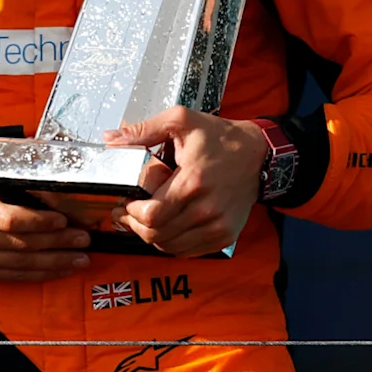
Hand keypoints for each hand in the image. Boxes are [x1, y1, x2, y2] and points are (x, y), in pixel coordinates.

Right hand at [0, 145, 95, 282]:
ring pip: (18, 264)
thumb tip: (41, 150)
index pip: (7, 218)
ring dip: (54, 263)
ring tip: (81, 258)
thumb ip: (1, 156)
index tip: (63, 219)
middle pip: (19, 243)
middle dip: (57, 243)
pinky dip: (37, 275)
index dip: (39, 222)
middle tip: (84, 238)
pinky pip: (10, 276)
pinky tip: (58, 270)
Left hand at [107, 108, 266, 256]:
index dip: (132, 213)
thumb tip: (111, 138)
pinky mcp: (224, 236)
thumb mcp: (181, 121)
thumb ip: (143, 130)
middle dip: (136, 225)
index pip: (152, 215)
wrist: (259, 155)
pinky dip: (171, 243)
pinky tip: (168, 226)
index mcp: (193, 182)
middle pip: (156, 235)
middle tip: (129, 213)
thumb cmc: (221, 138)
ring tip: (147, 219)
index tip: (126, 203)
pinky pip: (187, 251)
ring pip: (169, 246)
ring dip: (152, 235)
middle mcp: (207, 209)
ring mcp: (217, 226)